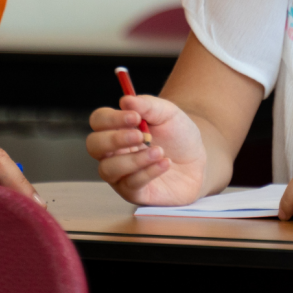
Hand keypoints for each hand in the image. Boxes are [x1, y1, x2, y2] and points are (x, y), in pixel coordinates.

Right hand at [86, 95, 206, 205]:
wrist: (198, 160)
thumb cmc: (178, 135)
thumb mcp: (168, 113)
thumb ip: (147, 105)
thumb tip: (125, 100)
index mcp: (117, 128)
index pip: (99, 121)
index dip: (111, 118)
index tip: (135, 117)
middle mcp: (113, 152)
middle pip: (94, 145)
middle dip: (115, 139)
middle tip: (141, 135)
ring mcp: (121, 174)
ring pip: (108, 169)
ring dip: (133, 159)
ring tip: (159, 151)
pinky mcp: (135, 193)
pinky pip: (131, 185)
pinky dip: (148, 172)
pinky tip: (165, 163)